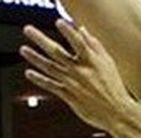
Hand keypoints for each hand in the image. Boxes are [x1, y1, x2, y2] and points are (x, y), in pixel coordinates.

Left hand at [20, 20, 138, 131]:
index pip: (78, 42)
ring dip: (35, 58)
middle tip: (28, 30)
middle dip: (40, 40)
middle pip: (56, 52)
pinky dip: (40, 79)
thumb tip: (81, 29)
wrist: (117, 112)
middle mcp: (80, 71)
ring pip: (50, 68)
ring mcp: (73, 84)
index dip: (68, 32)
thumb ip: (94, 45)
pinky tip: (29, 73)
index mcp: (92, 61)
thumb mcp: (108, 63)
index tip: (59, 23)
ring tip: (23, 49)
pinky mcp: (70, 96)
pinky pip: (52, 86)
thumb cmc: (113, 86)